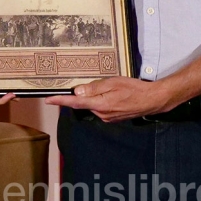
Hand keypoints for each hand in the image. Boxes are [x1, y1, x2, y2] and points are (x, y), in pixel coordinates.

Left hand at [45, 76, 172, 122]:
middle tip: (86, 84)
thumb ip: (95, 88)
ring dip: (93, 97)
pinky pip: (101, 108)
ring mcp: (107, 117)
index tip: (48, 99)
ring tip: (108, 87)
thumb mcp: (114, 83)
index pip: (76, 103)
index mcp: (100, 104)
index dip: (61, 101)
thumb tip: (77, 92)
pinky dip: (100, 100)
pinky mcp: (112, 117)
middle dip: (81, 95)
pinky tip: (111, 94)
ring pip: (93, 105)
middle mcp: (102, 114)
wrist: (151, 100)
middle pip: (84, 104)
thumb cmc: (134, 89)